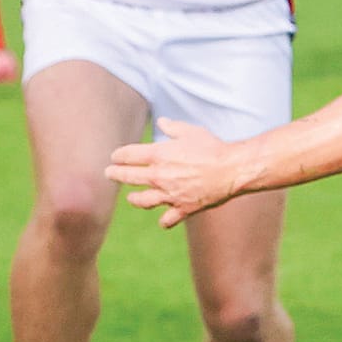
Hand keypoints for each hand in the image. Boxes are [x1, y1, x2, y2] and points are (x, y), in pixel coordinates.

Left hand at [105, 118, 235, 229]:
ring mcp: (170, 194)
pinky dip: (164, 220)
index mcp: (158, 155)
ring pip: (142, 201)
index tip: (115, 156)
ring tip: (131, 198)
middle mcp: (159, 176)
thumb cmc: (211, 147)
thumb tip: (161, 121)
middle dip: (115, 174)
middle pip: (128, 177)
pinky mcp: (183, 208)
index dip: (118, 155)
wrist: (231, 169)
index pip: (127, 155)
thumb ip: (172, 127)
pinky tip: (163, 219)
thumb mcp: (190, 131)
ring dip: (134, 199)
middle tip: (109, 174)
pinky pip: (167, 219)